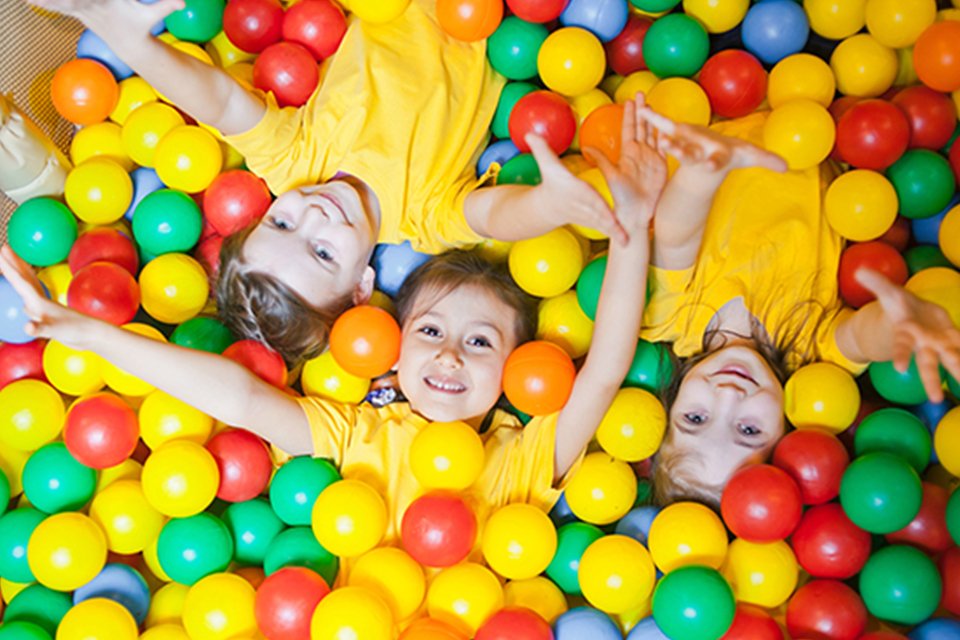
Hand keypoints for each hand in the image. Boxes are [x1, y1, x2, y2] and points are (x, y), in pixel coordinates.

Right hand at [0, 245, 95, 350]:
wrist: (92, 334)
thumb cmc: (74, 331)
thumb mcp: (54, 331)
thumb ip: (39, 328)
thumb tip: (28, 326)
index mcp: (39, 301)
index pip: (21, 281)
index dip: (9, 267)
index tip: (1, 250)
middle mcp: (41, 300)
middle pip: (25, 277)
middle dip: (14, 263)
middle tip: (5, 247)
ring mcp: (45, 306)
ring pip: (29, 286)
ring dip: (21, 274)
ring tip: (14, 264)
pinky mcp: (49, 314)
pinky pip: (32, 299)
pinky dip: (26, 294)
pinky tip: (23, 301)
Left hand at [25, 0, 183, 47]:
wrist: (130, 46)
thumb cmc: (140, 27)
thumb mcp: (153, 17)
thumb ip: (166, 7)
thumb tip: (183, 2)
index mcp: (108, 4)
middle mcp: (92, 7)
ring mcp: (83, 10)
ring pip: (62, 2)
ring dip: (47, 1)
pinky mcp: (78, 12)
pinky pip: (59, 6)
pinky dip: (46, 4)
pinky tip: (30, 1)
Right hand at [526, 134, 628, 245]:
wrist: (549, 207)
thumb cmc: (553, 183)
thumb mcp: (547, 165)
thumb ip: (541, 149)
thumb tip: (530, 133)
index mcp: (578, 191)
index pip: (588, 198)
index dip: (597, 205)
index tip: (607, 212)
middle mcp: (585, 206)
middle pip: (598, 214)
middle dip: (609, 223)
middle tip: (621, 231)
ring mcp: (589, 216)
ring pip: (603, 225)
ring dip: (615, 233)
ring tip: (626, 242)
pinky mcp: (593, 222)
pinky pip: (606, 228)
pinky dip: (617, 234)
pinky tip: (628, 243)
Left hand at [583, 94, 667, 237]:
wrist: (636, 213)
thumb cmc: (621, 197)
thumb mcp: (611, 176)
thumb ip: (602, 160)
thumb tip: (586, 148)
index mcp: (627, 153)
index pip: (629, 128)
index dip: (630, 114)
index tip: (630, 100)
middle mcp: (639, 153)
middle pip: (642, 127)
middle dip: (642, 111)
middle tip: (642, 93)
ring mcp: (651, 158)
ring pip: (653, 134)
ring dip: (654, 120)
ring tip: (653, 105)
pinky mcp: (661, 165)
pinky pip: (665, 147)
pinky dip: (666, 135)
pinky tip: (668, 124)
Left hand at [634, 102, 787, 174]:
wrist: (707, 162)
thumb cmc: (729, 156)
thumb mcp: (749, 157)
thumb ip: (766, 161)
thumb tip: (788, 167)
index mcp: (715, 158)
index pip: (716, 162)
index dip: (713, 163)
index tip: (710, 166)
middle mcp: (697, 154)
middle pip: (688, 155)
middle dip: (681, 152)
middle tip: (670, 149)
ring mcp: (684, 145)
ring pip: (674, 143)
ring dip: (664, 140)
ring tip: (657, 137)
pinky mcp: (677, 133)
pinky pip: (663, 125)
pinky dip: (653, 118)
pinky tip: (642, 110)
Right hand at [856, 268, 959, 402]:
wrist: (913, 314)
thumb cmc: (899, 305)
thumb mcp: (888, 291)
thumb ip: (876, 282)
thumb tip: (859, 270)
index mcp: (906, 333)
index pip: (901, 345)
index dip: (900, 355)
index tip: (899, 368)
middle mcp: (924, 343)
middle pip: (927, 364)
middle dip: (931, 380)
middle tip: (935, 399)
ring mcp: (940, 344)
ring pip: (952, 361)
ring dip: (959, 372)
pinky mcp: (953, 339)